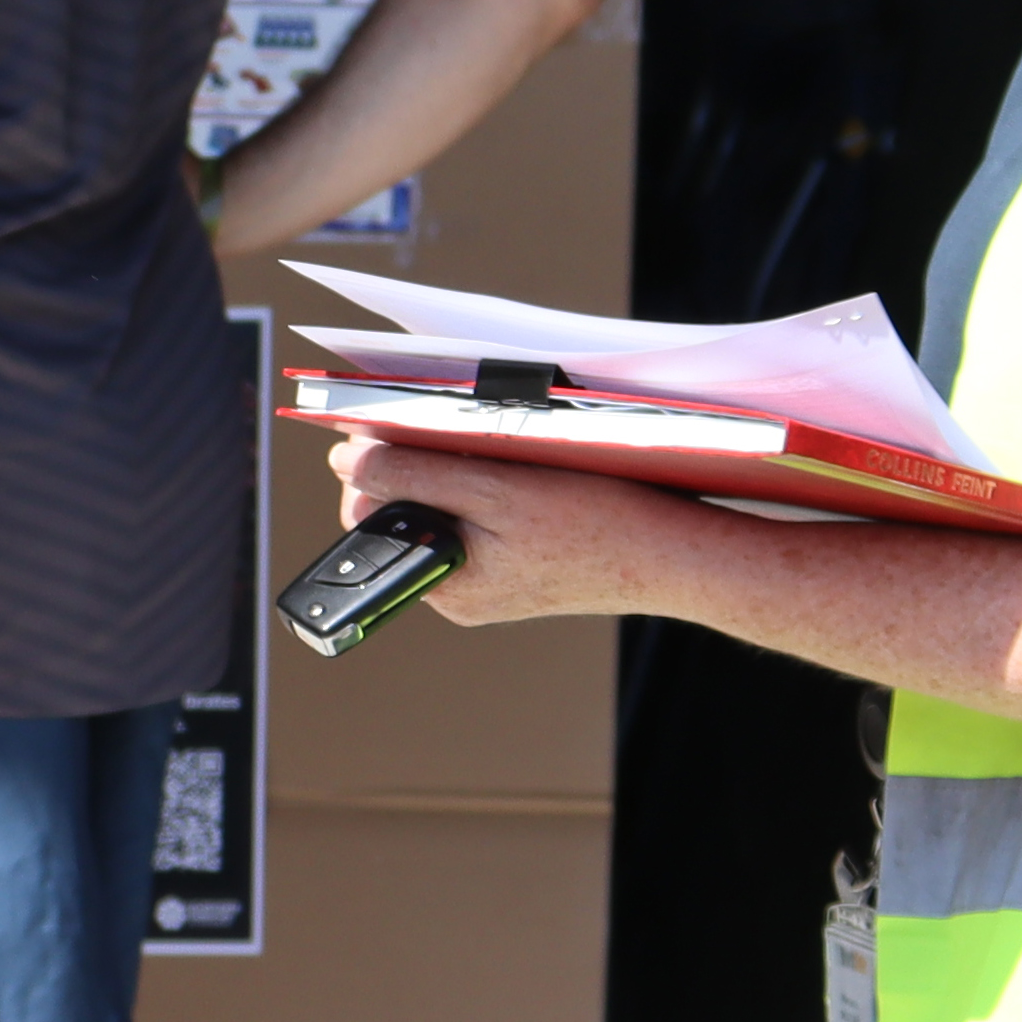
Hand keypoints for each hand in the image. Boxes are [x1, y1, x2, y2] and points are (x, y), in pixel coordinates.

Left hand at [327, 429, 692, 624]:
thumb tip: (348, 463)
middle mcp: (460, 594)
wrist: (672, 557)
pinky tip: (519, 472)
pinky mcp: (517, 569)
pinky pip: (480, 521)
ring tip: (494, 451)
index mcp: (445, 586)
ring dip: (455, 472)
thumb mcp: (496, 491)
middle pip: (405, 514)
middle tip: (451, 432)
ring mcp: (490, 583)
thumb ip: (417, 476)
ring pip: (445, 513)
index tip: (391, 427)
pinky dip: (488, 489)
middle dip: (416, 467)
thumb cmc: (595, 526)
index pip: (369, 521)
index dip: (373, 468)